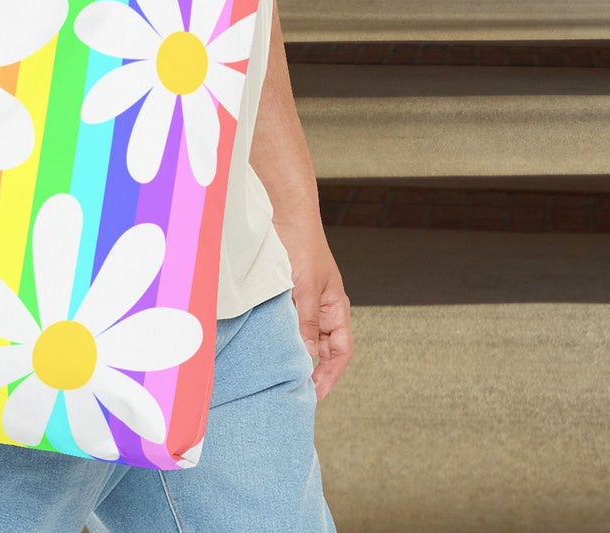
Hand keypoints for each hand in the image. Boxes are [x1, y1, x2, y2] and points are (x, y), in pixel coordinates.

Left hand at [280, 217, 352, 400]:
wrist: (285, 214)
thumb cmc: (303, 245)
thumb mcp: (306, 288)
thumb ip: (307, 322)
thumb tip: (307, 357)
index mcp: (336, 307)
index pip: (341, 351)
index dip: (330, 375)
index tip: (315, 394)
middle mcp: (323, 308)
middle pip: (323, 349)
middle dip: (312, 371)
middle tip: (293, 391)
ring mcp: (304, 302)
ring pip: (303, 337)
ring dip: (295, 354)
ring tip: (280, 375)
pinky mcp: (287, 295)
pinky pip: (287, 323)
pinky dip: (281, 337)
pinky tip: (269, 347)